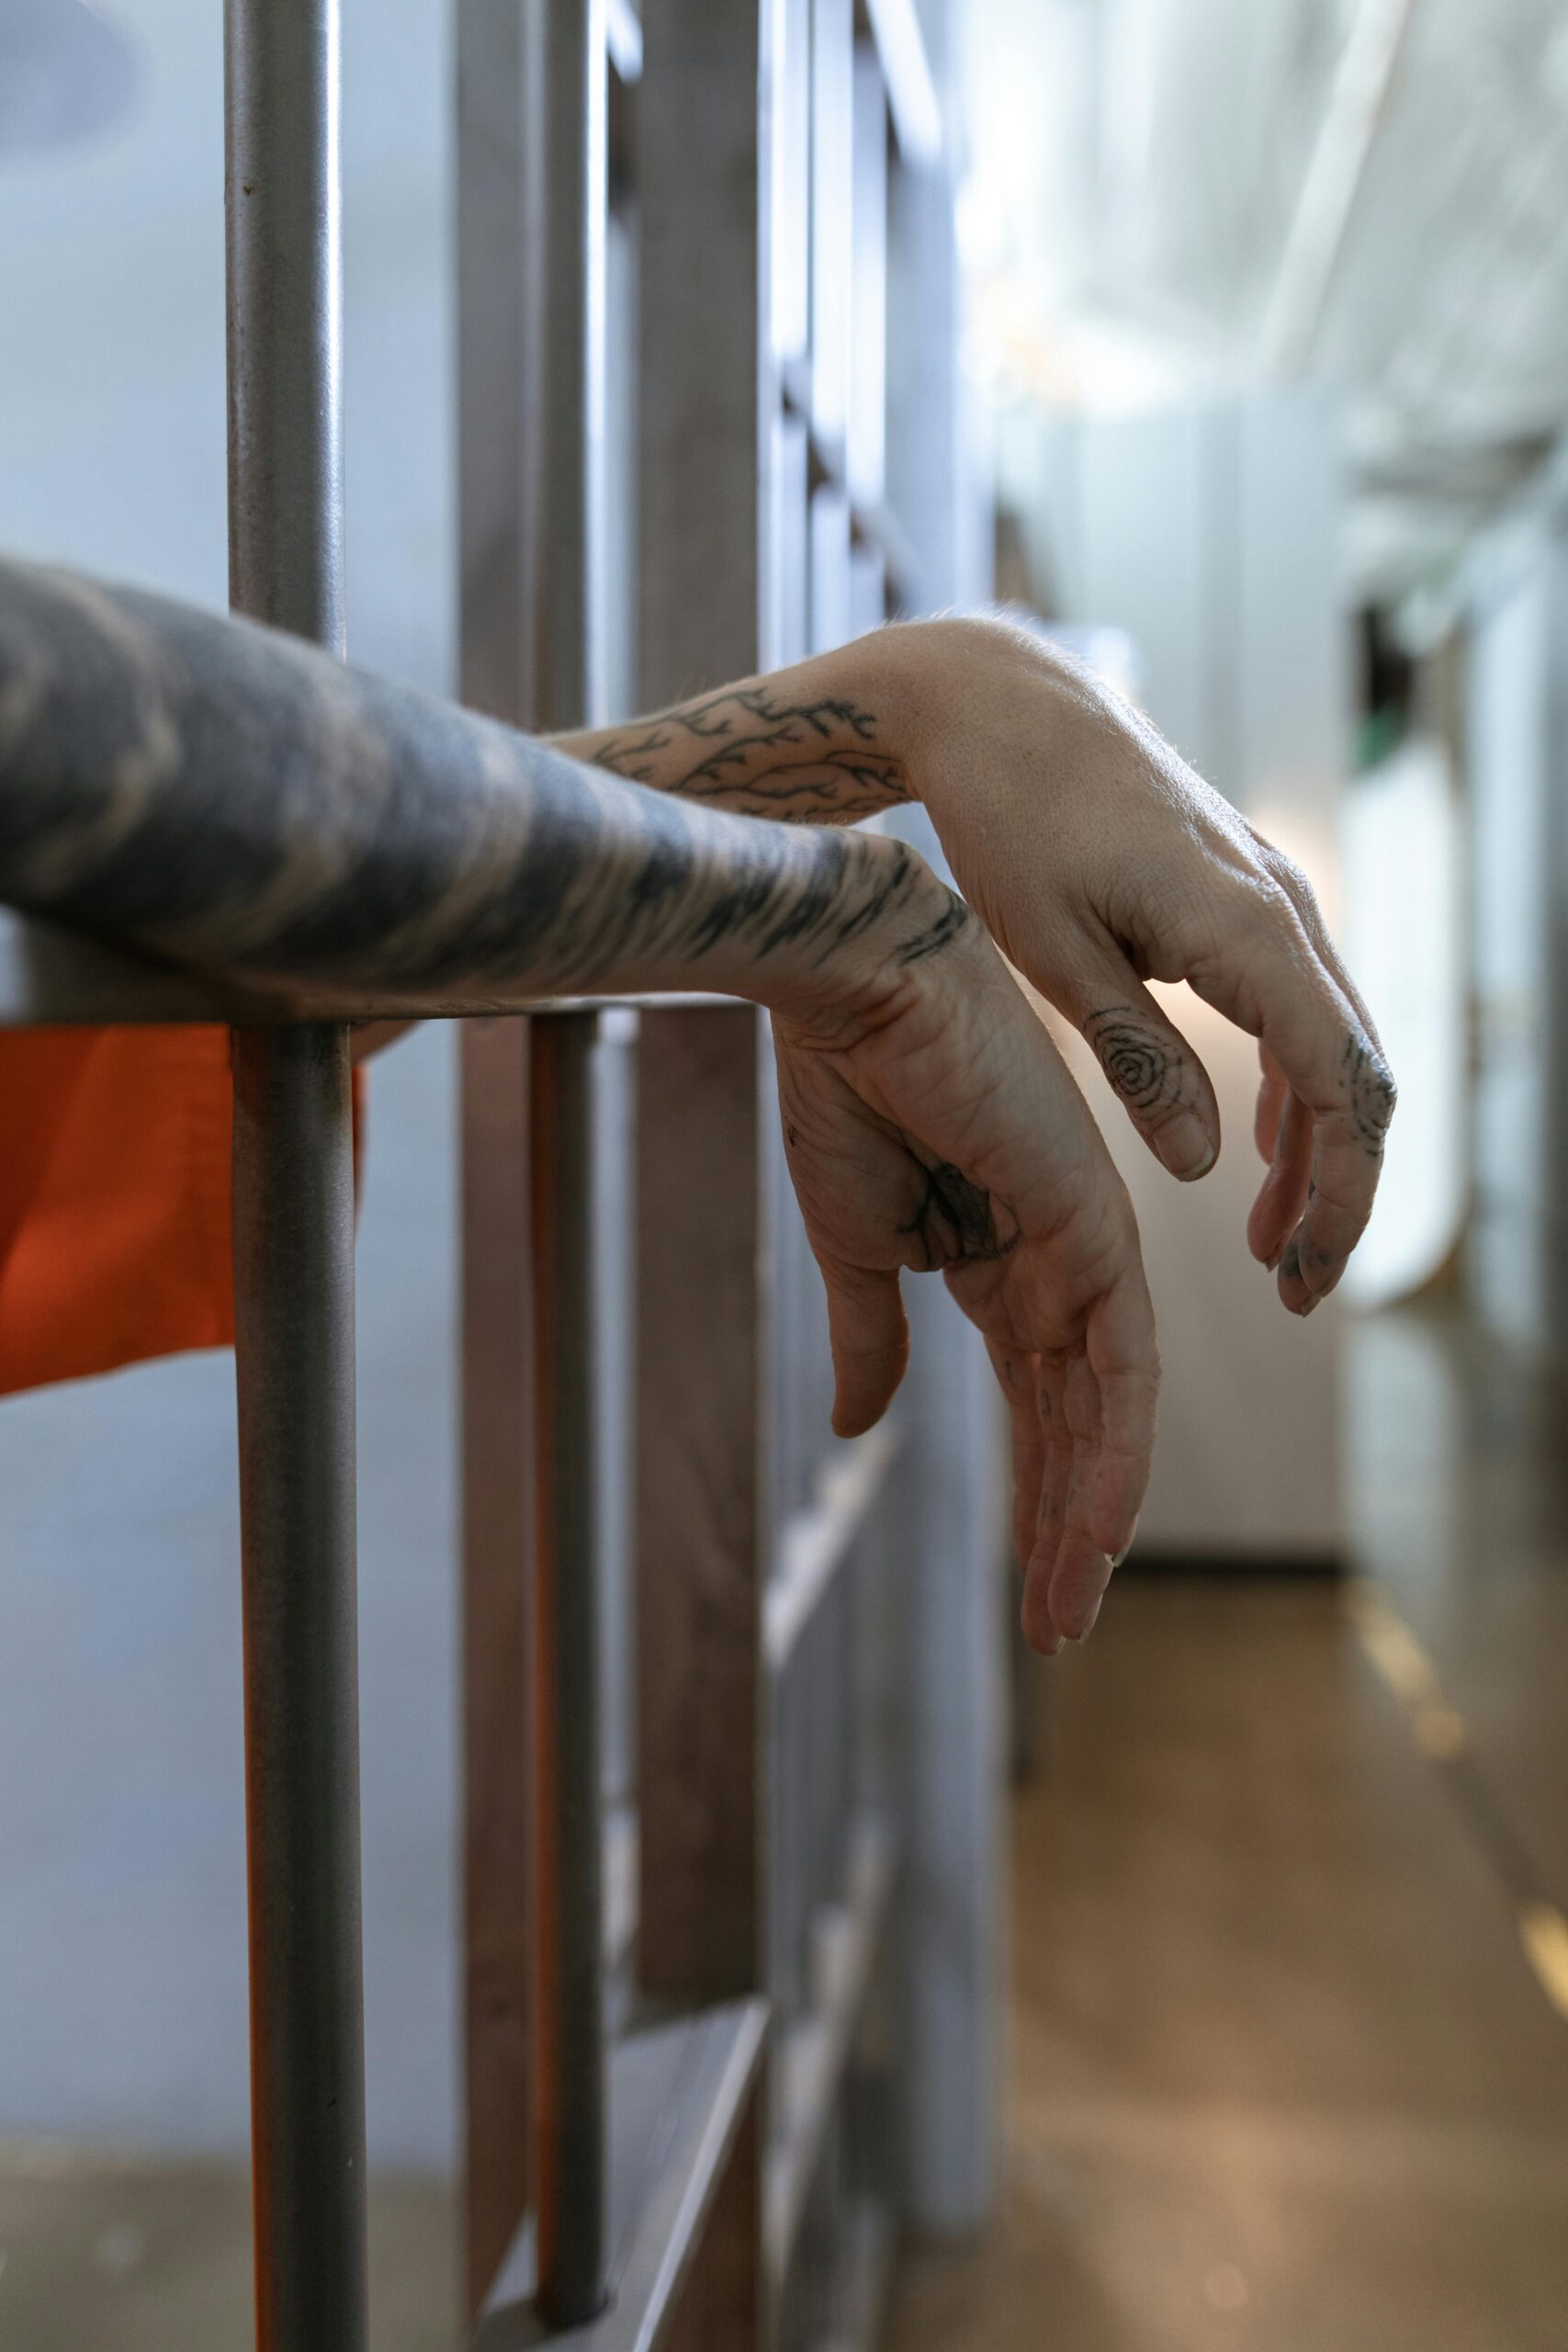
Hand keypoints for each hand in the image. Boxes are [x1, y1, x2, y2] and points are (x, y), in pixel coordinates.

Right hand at [771, 880, 1157, 1650]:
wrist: (854, 982)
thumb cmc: (846, 1087)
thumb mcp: (854, 1243)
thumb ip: (871, 1335)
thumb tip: (856, 1425)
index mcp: (998, 1263)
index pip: (1034, 1402)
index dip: (1033, 1493)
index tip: (1027, 1593)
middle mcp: (1055, 1263)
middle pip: (1077, 1422)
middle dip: (1065, 1528)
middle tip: (1057, 1627)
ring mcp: (1083, 1247)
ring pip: (1106, 1411)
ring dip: (1090, 1514)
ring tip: (1066, 1611)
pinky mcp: (1094, 1227)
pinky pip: (1119, 1365)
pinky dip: (1112, 1451)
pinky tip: (1097, 1531)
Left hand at [870, 617, 1395, 1315]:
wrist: (1000, 702)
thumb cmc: (1009, 819)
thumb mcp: (1054, 952)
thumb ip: (1136, 1058)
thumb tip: (1208, 1168)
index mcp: (1246, 929)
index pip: (1337, 1086)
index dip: (1335, 1194)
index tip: (1302, 1278)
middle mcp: (1284, 909)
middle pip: (1358, 1075)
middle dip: (1338, 1190)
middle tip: (1296, 1286)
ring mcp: (1272, 895)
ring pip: (1336, 1044)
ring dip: (1315, 1149)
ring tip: (1274, 1243)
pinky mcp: (1244, 893)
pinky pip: (1300, 1005)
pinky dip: (1291, 1087)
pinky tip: (1257, 1148)